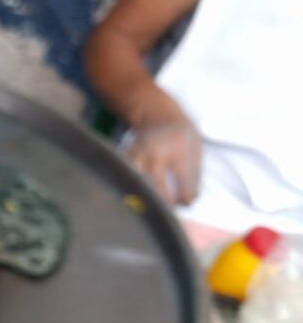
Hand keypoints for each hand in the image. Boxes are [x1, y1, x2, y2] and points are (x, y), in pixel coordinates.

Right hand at [126, 84, 202, 204]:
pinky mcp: (127, 159)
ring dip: (146, 197)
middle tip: (170, 209)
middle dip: (164, 203)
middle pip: (157, 187)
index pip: (184, 181)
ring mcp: (138, 156)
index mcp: (178, 149)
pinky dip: (133, 188)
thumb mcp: (195, 147)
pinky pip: (128, 178)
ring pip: (139, 184)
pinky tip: (140, 194)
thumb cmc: (181, 133)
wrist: (156, 113)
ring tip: (153, 205)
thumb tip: (191, 200)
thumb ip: (194, 173)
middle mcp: (156, 153)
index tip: (187, 203)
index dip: (186, 197)